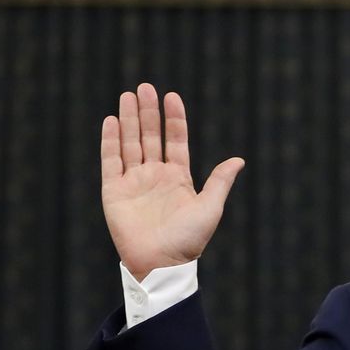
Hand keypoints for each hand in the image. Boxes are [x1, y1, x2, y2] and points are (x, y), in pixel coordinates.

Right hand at [100, 83, 244, 280]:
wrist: (162, 263)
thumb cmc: (189, 239)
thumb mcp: (210, 207)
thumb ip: (220, 181)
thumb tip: (239, 159)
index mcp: (179, 178)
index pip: (176, 141)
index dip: (174, 119)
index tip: (172, 96)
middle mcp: (155, 176)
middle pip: (150, 136)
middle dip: (148, 112)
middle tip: (145, 87)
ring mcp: (134, 182)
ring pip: (130, 143)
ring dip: (129, 119)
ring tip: (128, 95)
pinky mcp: (114, 191)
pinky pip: (110, 160)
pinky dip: (110, 140)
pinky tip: (112, 120)